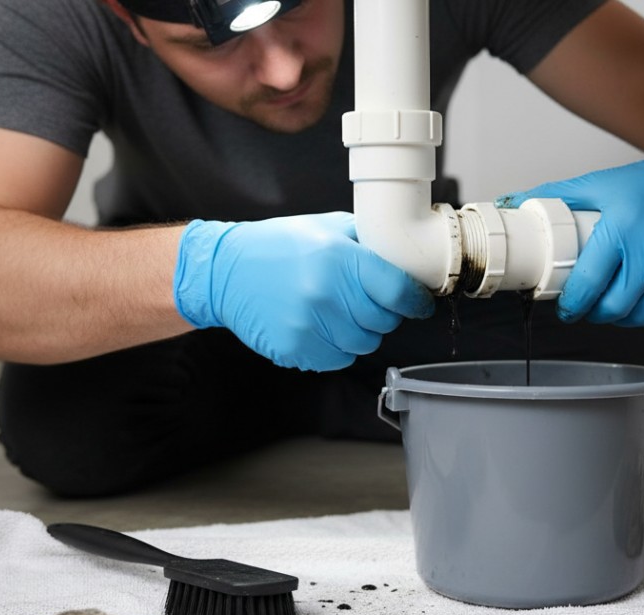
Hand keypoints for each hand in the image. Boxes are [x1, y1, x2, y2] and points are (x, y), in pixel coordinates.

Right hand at [173, 211, 434, 370]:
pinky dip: (338, 347)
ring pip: (364, 344)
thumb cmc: (276, 246)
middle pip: (384, 322)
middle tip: (368, 301)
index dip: (416, 300)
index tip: (419, 302)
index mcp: (338, 259)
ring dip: (361, 332)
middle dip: (384, 313)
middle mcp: (326, 294)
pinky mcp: (296, 349)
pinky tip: (322, 326)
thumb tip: (405, 254)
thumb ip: (366, 241)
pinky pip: (339, 359)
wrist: (224, 272)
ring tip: (340, 312)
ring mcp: (310, 326)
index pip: (398, 291)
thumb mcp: (324, 227)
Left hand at [498, 129, 643, 327]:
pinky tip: (641, 303)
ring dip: (622, 318)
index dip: (572, 304)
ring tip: (611, 305)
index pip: (589, 283)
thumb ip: (557, 195)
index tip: (565, 308)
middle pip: (615, 307)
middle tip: (586, 308)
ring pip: (642, 316)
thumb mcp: (601, 182)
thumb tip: (512, 202)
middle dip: (594, 314)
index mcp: (623, 229)